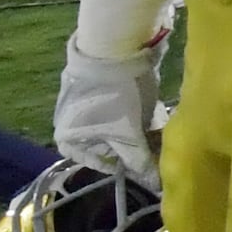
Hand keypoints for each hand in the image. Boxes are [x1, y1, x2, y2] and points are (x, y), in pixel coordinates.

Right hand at [50, 43, 160, 185]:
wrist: (115, 50)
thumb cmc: (115, 97)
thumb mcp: (128, 133)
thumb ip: (138, 159)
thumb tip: (152, 182)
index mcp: (68, 139)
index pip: (99, 163)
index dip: (125, 166)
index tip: (149, 167)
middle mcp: (74, 125)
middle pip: (110, 146)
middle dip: (137, 148)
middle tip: (161, 149)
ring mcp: (89, 106)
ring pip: (120, 128)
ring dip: (141, 131)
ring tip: (163, 132)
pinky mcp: (105, 91)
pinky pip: (123, 111)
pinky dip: (139, 115)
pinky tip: (158, 114)